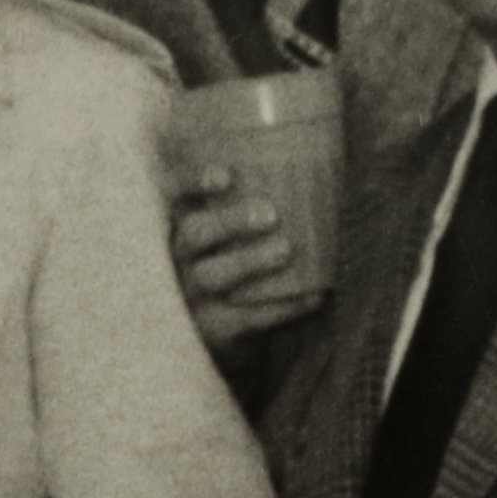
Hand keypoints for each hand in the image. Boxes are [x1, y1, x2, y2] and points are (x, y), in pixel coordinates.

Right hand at [164, 176, 311, 332]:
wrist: (228, 334)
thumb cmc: (239, 266)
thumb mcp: (232, 235)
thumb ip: (256, 204)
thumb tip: (323, 163)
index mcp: (182, 225)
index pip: (172, 193)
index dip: (192, 182)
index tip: (226, 176)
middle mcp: (178, 259)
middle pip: (193, 234)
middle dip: (229, 222)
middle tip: (271, 214)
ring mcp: (192, 297)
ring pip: (209, 276)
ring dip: (248, 261)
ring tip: (286, 250)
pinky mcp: (213, 331)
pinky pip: (244, 318)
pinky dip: (282, 307)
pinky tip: (314, 296)